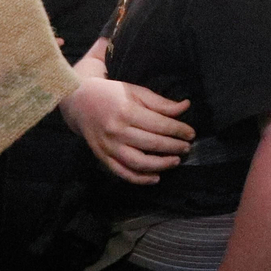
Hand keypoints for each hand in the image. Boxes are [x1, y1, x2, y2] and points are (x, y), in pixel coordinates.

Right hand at [61, 77, 194, 184]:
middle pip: (151, 143)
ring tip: (175, 161)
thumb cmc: (112, 94)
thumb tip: (185, 107)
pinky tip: (156, 177)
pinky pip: (123, 173)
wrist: (79, 101)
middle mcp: (117, 131)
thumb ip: (160, 102)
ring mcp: (108, 146)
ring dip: (160, 165)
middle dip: (173, 147)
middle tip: (187, 148)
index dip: (178, 130)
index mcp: (126, 111)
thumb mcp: (136, 91)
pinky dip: (140, 179)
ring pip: (138, 162)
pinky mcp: (102, 157)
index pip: (159, 124)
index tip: (191, 133)